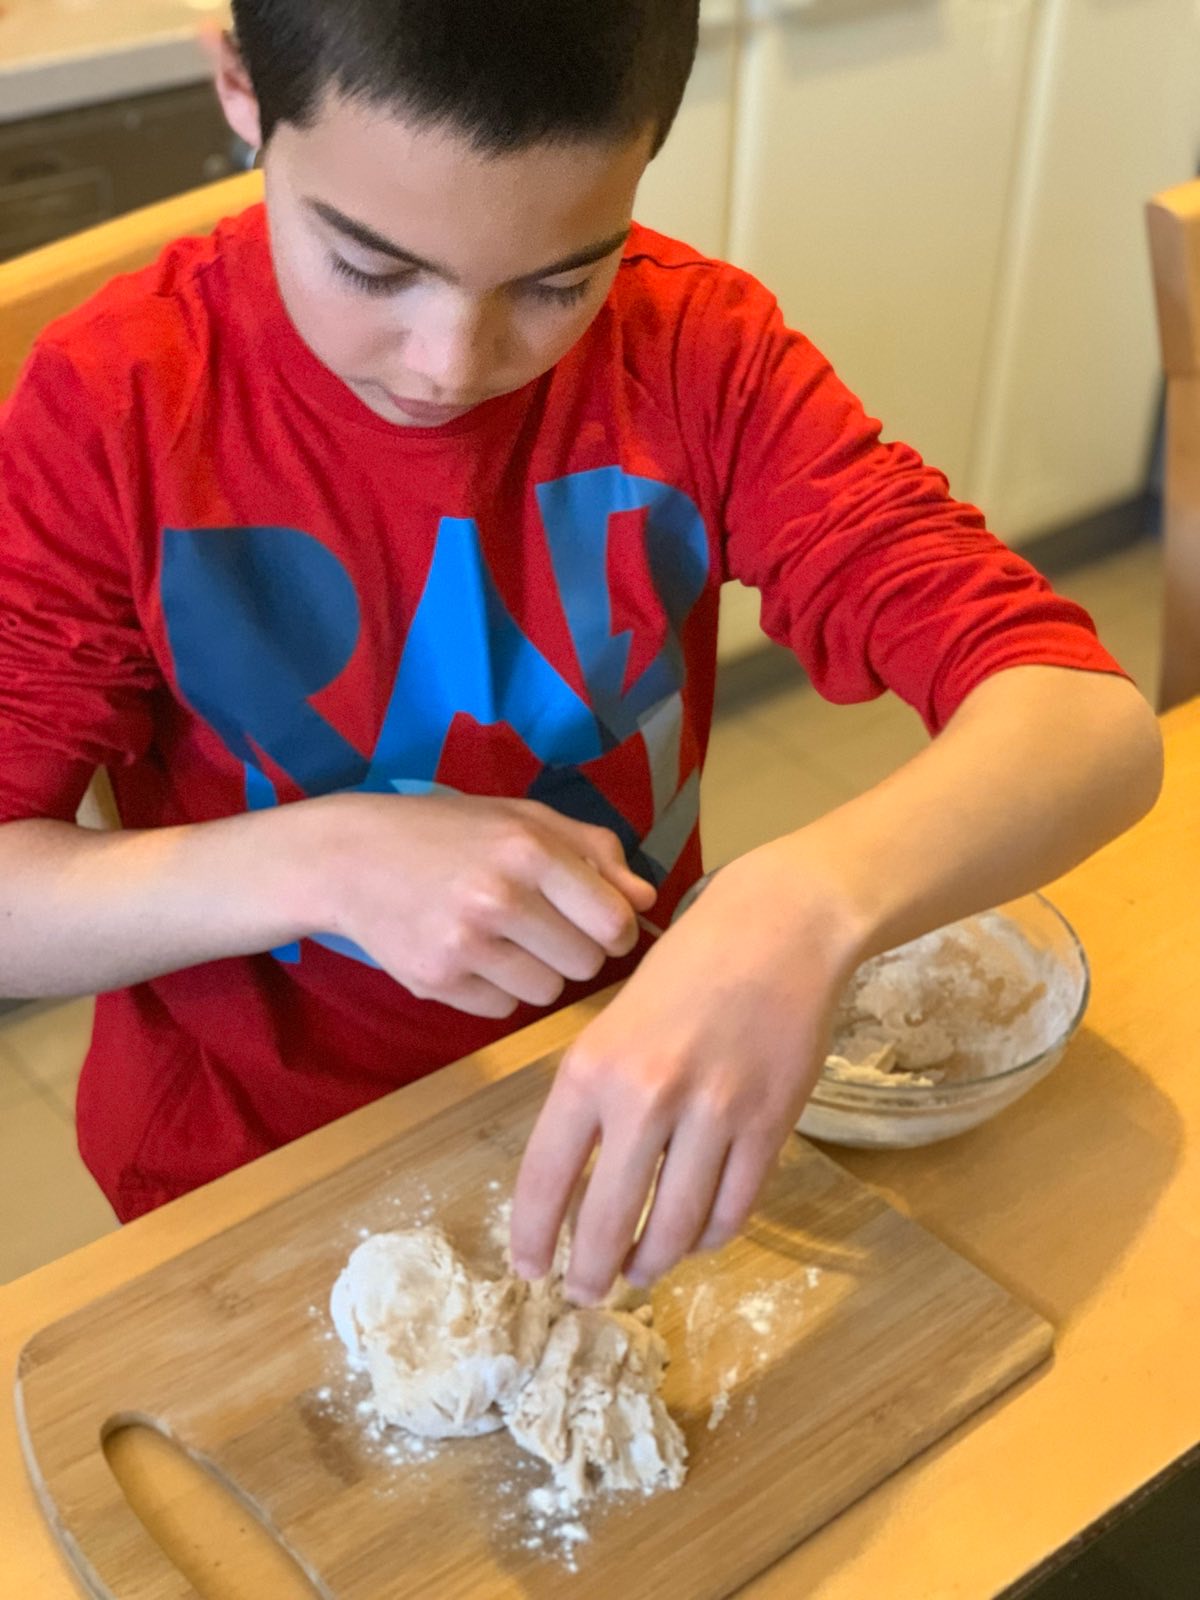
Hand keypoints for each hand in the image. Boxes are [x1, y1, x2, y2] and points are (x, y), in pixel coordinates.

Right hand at [309, 792, 656, 1016]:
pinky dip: (496, 990)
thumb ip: (594, 851)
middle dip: (576, 951)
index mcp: (529, 849)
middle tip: (544, 928)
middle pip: (587, 964)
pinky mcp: (435, 983)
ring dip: (538, 973)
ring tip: (505, 939)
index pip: (615, 922)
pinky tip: (471, 955)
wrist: (351, 857)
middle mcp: (498, 897)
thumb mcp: (525, 818)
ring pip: (547, 993)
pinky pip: (502, 1009)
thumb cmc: (452, 833)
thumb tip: (647, 900)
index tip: (600, 924)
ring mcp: (463, 945)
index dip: (616, 929)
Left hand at [508, 843, 865, 1301]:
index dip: (532, 1237)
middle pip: (607, 1221)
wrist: (776, 931)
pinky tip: (693, 1237)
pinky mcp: (769, 1125)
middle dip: (590, 1273)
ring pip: (674, 1228)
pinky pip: (731, 1209)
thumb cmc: (684, 971)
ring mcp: (713, 1114)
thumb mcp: (611, 1025)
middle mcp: (647, 1096)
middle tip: (586, 1293)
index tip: (529, 1270)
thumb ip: (591, 1101)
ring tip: (639, 1270)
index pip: (545, 1177)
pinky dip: (708, 1236)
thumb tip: (572, 1188)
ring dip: (651, 1263)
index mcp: (591, 1068)